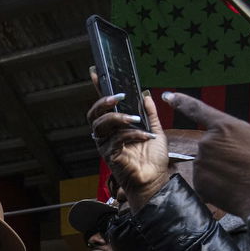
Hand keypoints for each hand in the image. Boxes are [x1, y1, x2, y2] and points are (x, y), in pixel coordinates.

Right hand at [87, 70, 168, 210]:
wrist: (155, 178)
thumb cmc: (153, 158)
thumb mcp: (155, 129)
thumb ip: (149, 113)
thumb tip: (145, 96)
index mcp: (115, 127)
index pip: (103, 106)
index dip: (98, 89)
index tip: (96, 72)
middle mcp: (106, 135)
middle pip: (94, 114)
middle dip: (103, 103)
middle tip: (118, 97)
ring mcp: (106, 146)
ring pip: (101, 125)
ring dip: (117, 118)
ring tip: (134, 119)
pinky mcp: (110, 156)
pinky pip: (116, 139)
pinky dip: (132, 134)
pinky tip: (144, 136)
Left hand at [164, 60, 249, 218]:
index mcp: (226, 126)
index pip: (198, 109)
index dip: (181, 102)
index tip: (167, 96)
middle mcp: (208, 143)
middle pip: (211, 142)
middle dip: (227, 150)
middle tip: (248, 161)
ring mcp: (202, 165)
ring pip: (208, 161)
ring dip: (222, 166)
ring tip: (243, 175)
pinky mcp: (199, 184)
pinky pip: (205, 179)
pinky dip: (217, 182)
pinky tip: (233, 185)